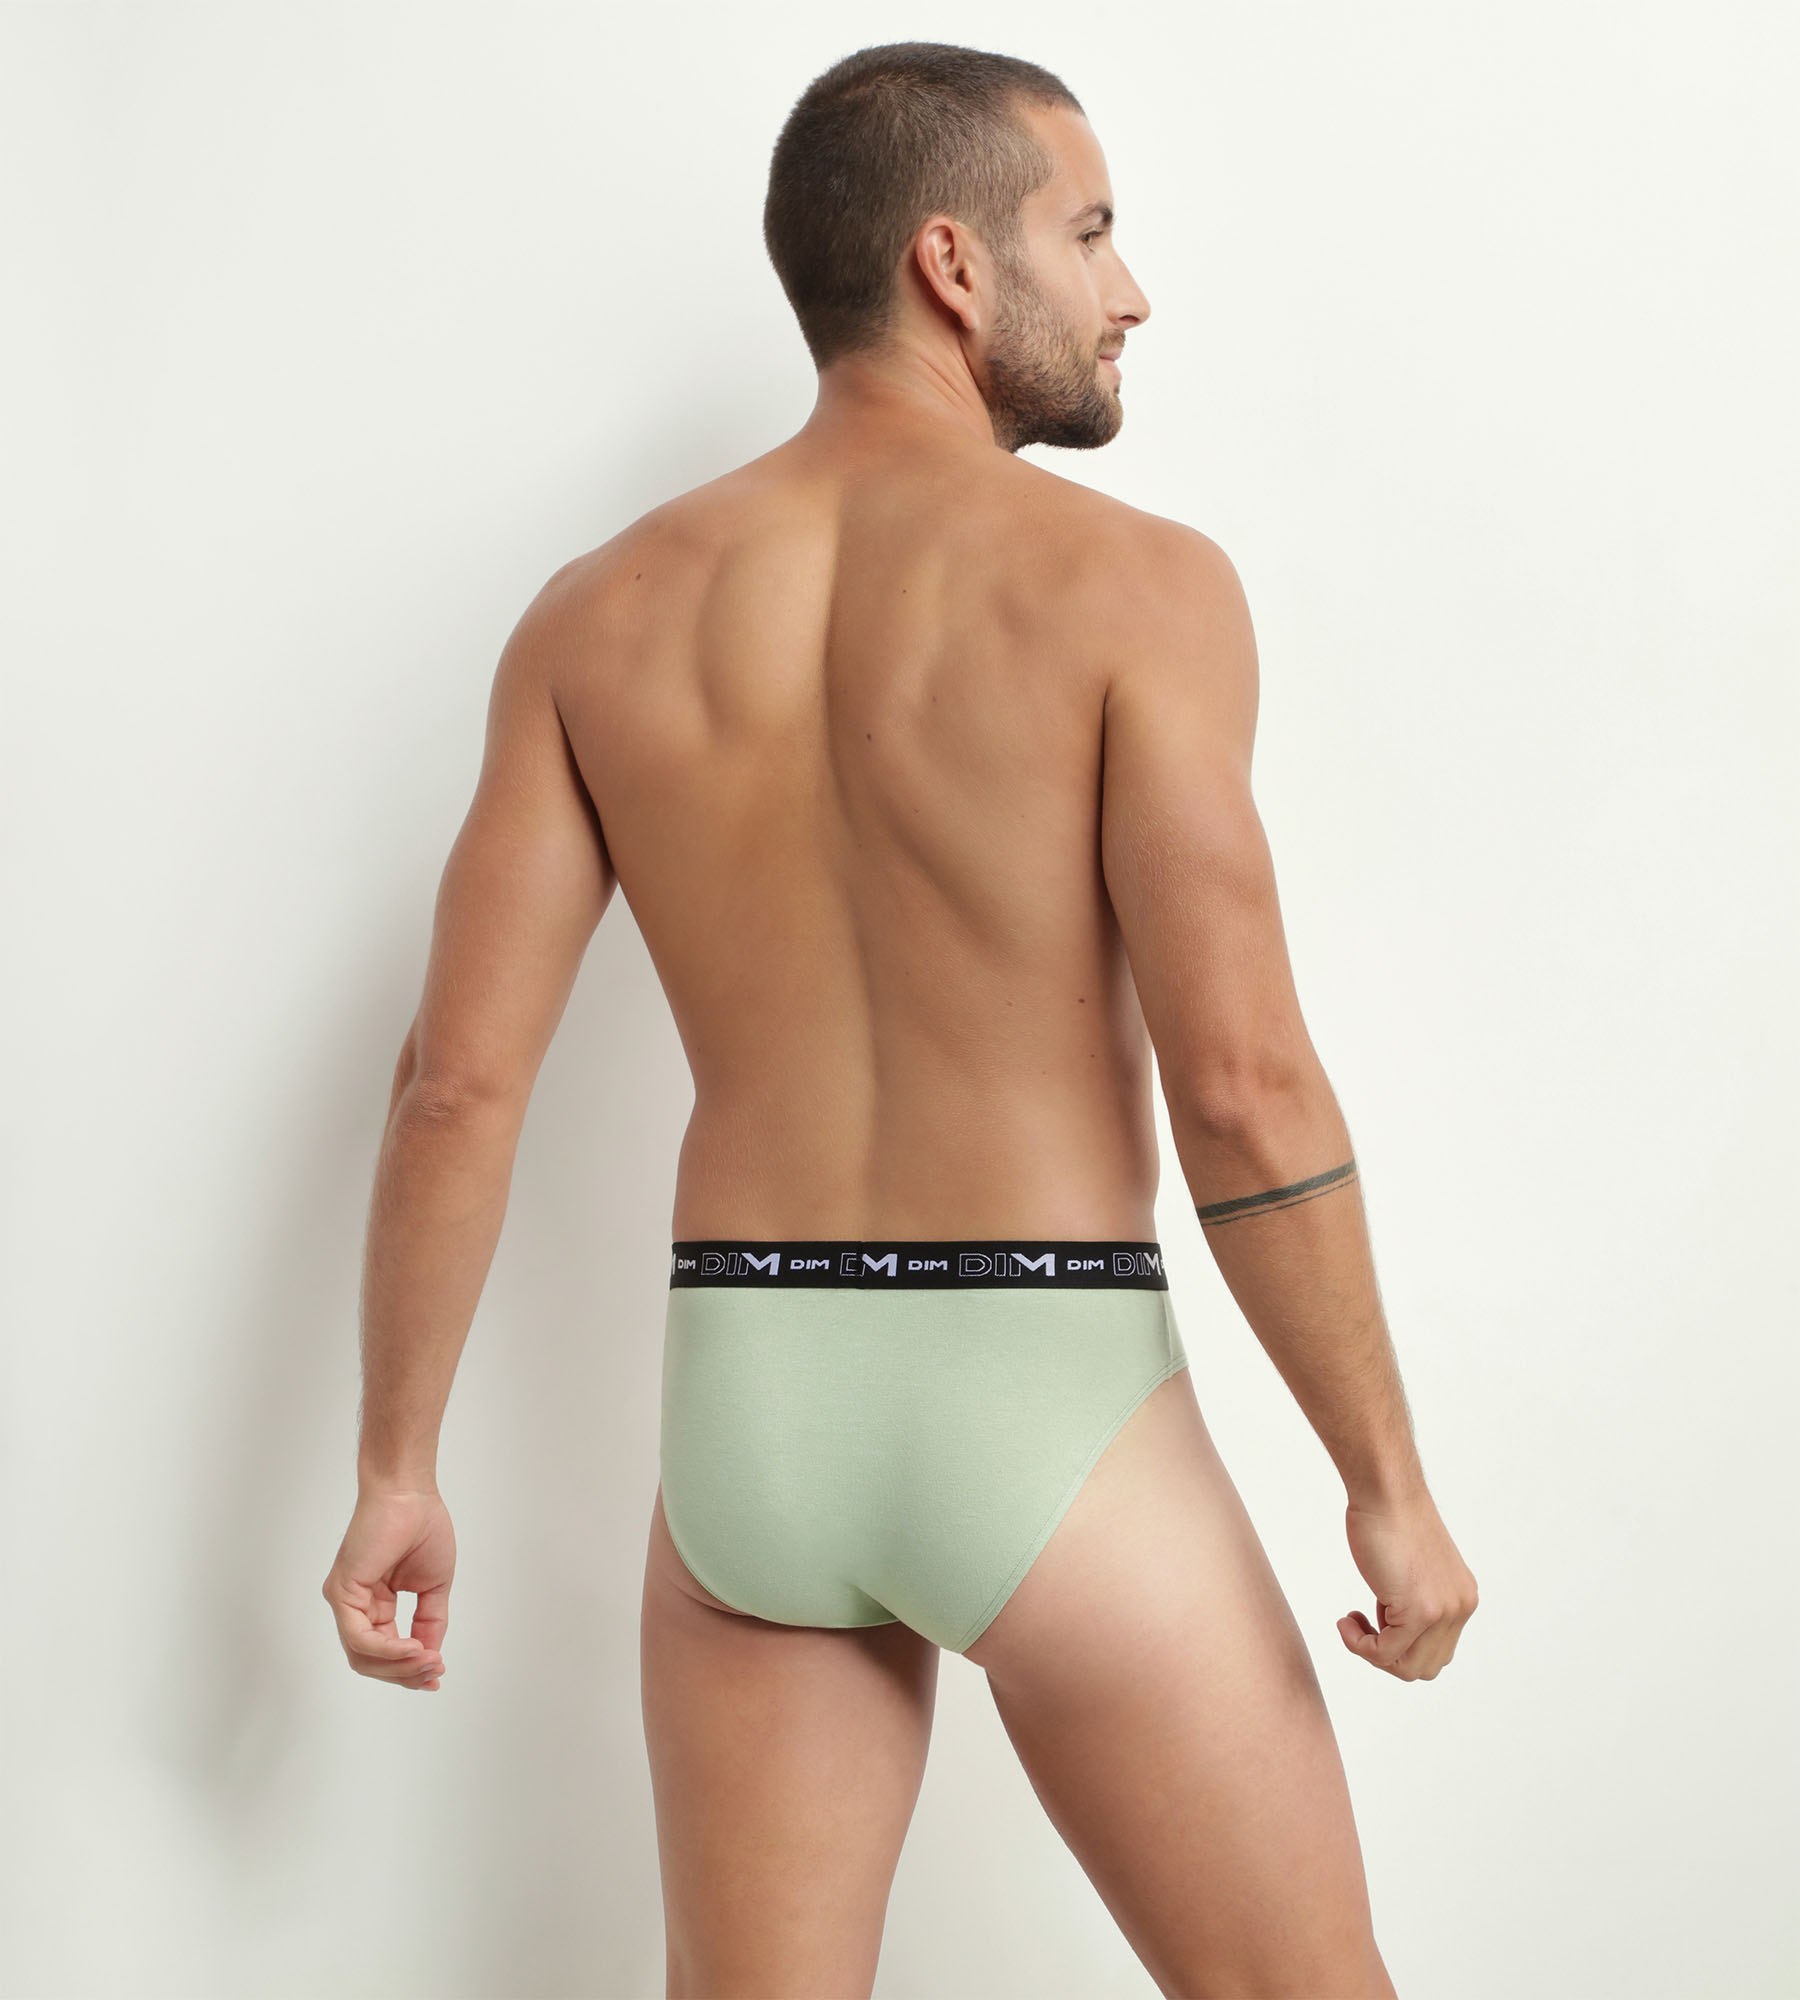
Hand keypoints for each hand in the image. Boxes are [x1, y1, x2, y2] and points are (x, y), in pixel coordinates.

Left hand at [323, 1485, 455, 1690]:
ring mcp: (345, 1600)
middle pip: (371, 1662)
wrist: (410, 1493)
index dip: (410, 1670)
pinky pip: (359, 1636)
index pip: (385, 1651)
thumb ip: (430, 1621)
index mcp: (375, 1605)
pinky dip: (387, 1649)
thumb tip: (430, 1658)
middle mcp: (355, 1606)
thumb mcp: (433, 1586)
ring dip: (399, 1666)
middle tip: (435, 1672)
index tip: (438, 1675)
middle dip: (405, 1674)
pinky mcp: (342, 1592)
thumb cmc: (421, 1526)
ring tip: (429, 1661)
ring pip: (362, 1656)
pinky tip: (413, 1648)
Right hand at [1336, 1484, 1476, 1680]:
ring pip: (1408, 1667)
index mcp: (1461, 1598)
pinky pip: (1385, 1653)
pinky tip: (1347, 1622)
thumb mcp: (1413, 1568)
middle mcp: (1459, 1608)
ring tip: (1353, 1625)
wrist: (1387, 1491)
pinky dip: (1359, 1645)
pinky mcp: (1419, 1612)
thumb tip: (1398, 1627)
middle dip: (1388, 1656)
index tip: (1374, 1620)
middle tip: (1363, 1627)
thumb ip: (1416, 1598)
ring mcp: (1442, 1612)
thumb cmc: (1389, 1517)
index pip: (1436, 1651)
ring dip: (1373, 1654)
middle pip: (1426, 1666)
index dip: (1401, 1646)